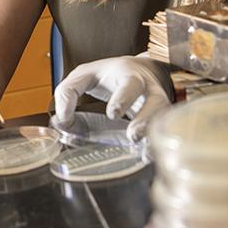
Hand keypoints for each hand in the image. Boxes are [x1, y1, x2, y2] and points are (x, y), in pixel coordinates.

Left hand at [54, 54, 173, 140]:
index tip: (113, 113)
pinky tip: (145, 157)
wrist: (145, 70)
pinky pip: (164, 133)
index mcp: (129, 76)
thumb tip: (62, 119)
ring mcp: (159, 107)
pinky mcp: (160, 121)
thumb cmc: (111, 74)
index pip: (130, 85)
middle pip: (156, 101)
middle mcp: (149, 91)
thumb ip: (68, 91)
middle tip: (132, 134)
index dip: (123, 99)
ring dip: (153, 134)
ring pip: (165, 119)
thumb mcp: (86, 74)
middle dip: (146, 117)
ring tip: (140, 148)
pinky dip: (156, 146)